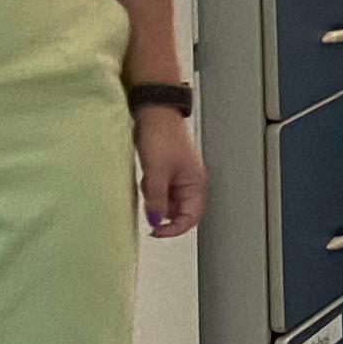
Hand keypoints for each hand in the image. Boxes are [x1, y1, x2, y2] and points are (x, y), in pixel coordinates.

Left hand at [135, 110, 206, 236]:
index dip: (174, 229)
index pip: (191, 218)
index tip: (156, 231)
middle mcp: (190, 183)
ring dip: (155, 198)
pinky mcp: (166, 172)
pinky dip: (151, 189)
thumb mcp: (156, 172)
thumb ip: (156, 200)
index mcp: (195, 184)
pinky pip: (159, 191)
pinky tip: (146, 176)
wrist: (153, 112)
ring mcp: (178, 178)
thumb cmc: (161, 135)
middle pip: (179, 212)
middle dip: (162, 211)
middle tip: (149, 207)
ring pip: (167, 202)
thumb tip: (154, 221)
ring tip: (148, 182)